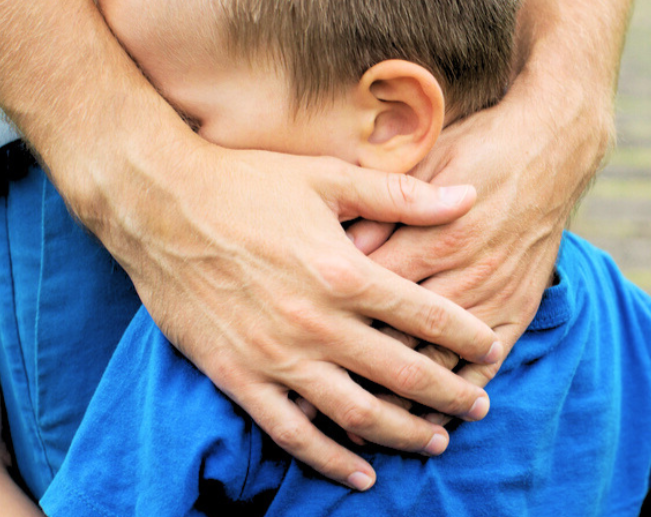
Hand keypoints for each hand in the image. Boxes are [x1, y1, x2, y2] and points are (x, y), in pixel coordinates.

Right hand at [96, 140, 501, 489]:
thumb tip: (468, 196)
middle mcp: (316, 322)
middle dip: (448, 394)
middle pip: (401, 371)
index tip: (492, 348)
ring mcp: (276, 355)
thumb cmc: (246, 184)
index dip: (467, 335)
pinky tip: (360, 473)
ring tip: (437, 442)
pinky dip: (330, 459)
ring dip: (402, 432)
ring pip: (355, 413)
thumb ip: (402, 196)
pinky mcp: (238, 376)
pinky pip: (292, 431)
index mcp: (344, 272)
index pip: (426, 315)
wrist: (158, 206)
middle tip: (479, 406)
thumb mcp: (327, 178)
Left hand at [349, 70, 611, 401]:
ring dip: (408, 396)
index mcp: (432, 236)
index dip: (335, 328)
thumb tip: (340, 243)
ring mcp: (495, 293)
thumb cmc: (477, 150)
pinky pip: (491, 359)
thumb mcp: (423, 162)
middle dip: (361, 375)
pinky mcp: (520, 305)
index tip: (301, 355)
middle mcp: (464, 272)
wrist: (551, 148)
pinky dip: (463, 389)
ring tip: (372, 428)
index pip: (373, 295)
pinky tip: (440, 413)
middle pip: (404, 337)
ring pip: (444, 359)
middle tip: (320, 410)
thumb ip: (382, 204)